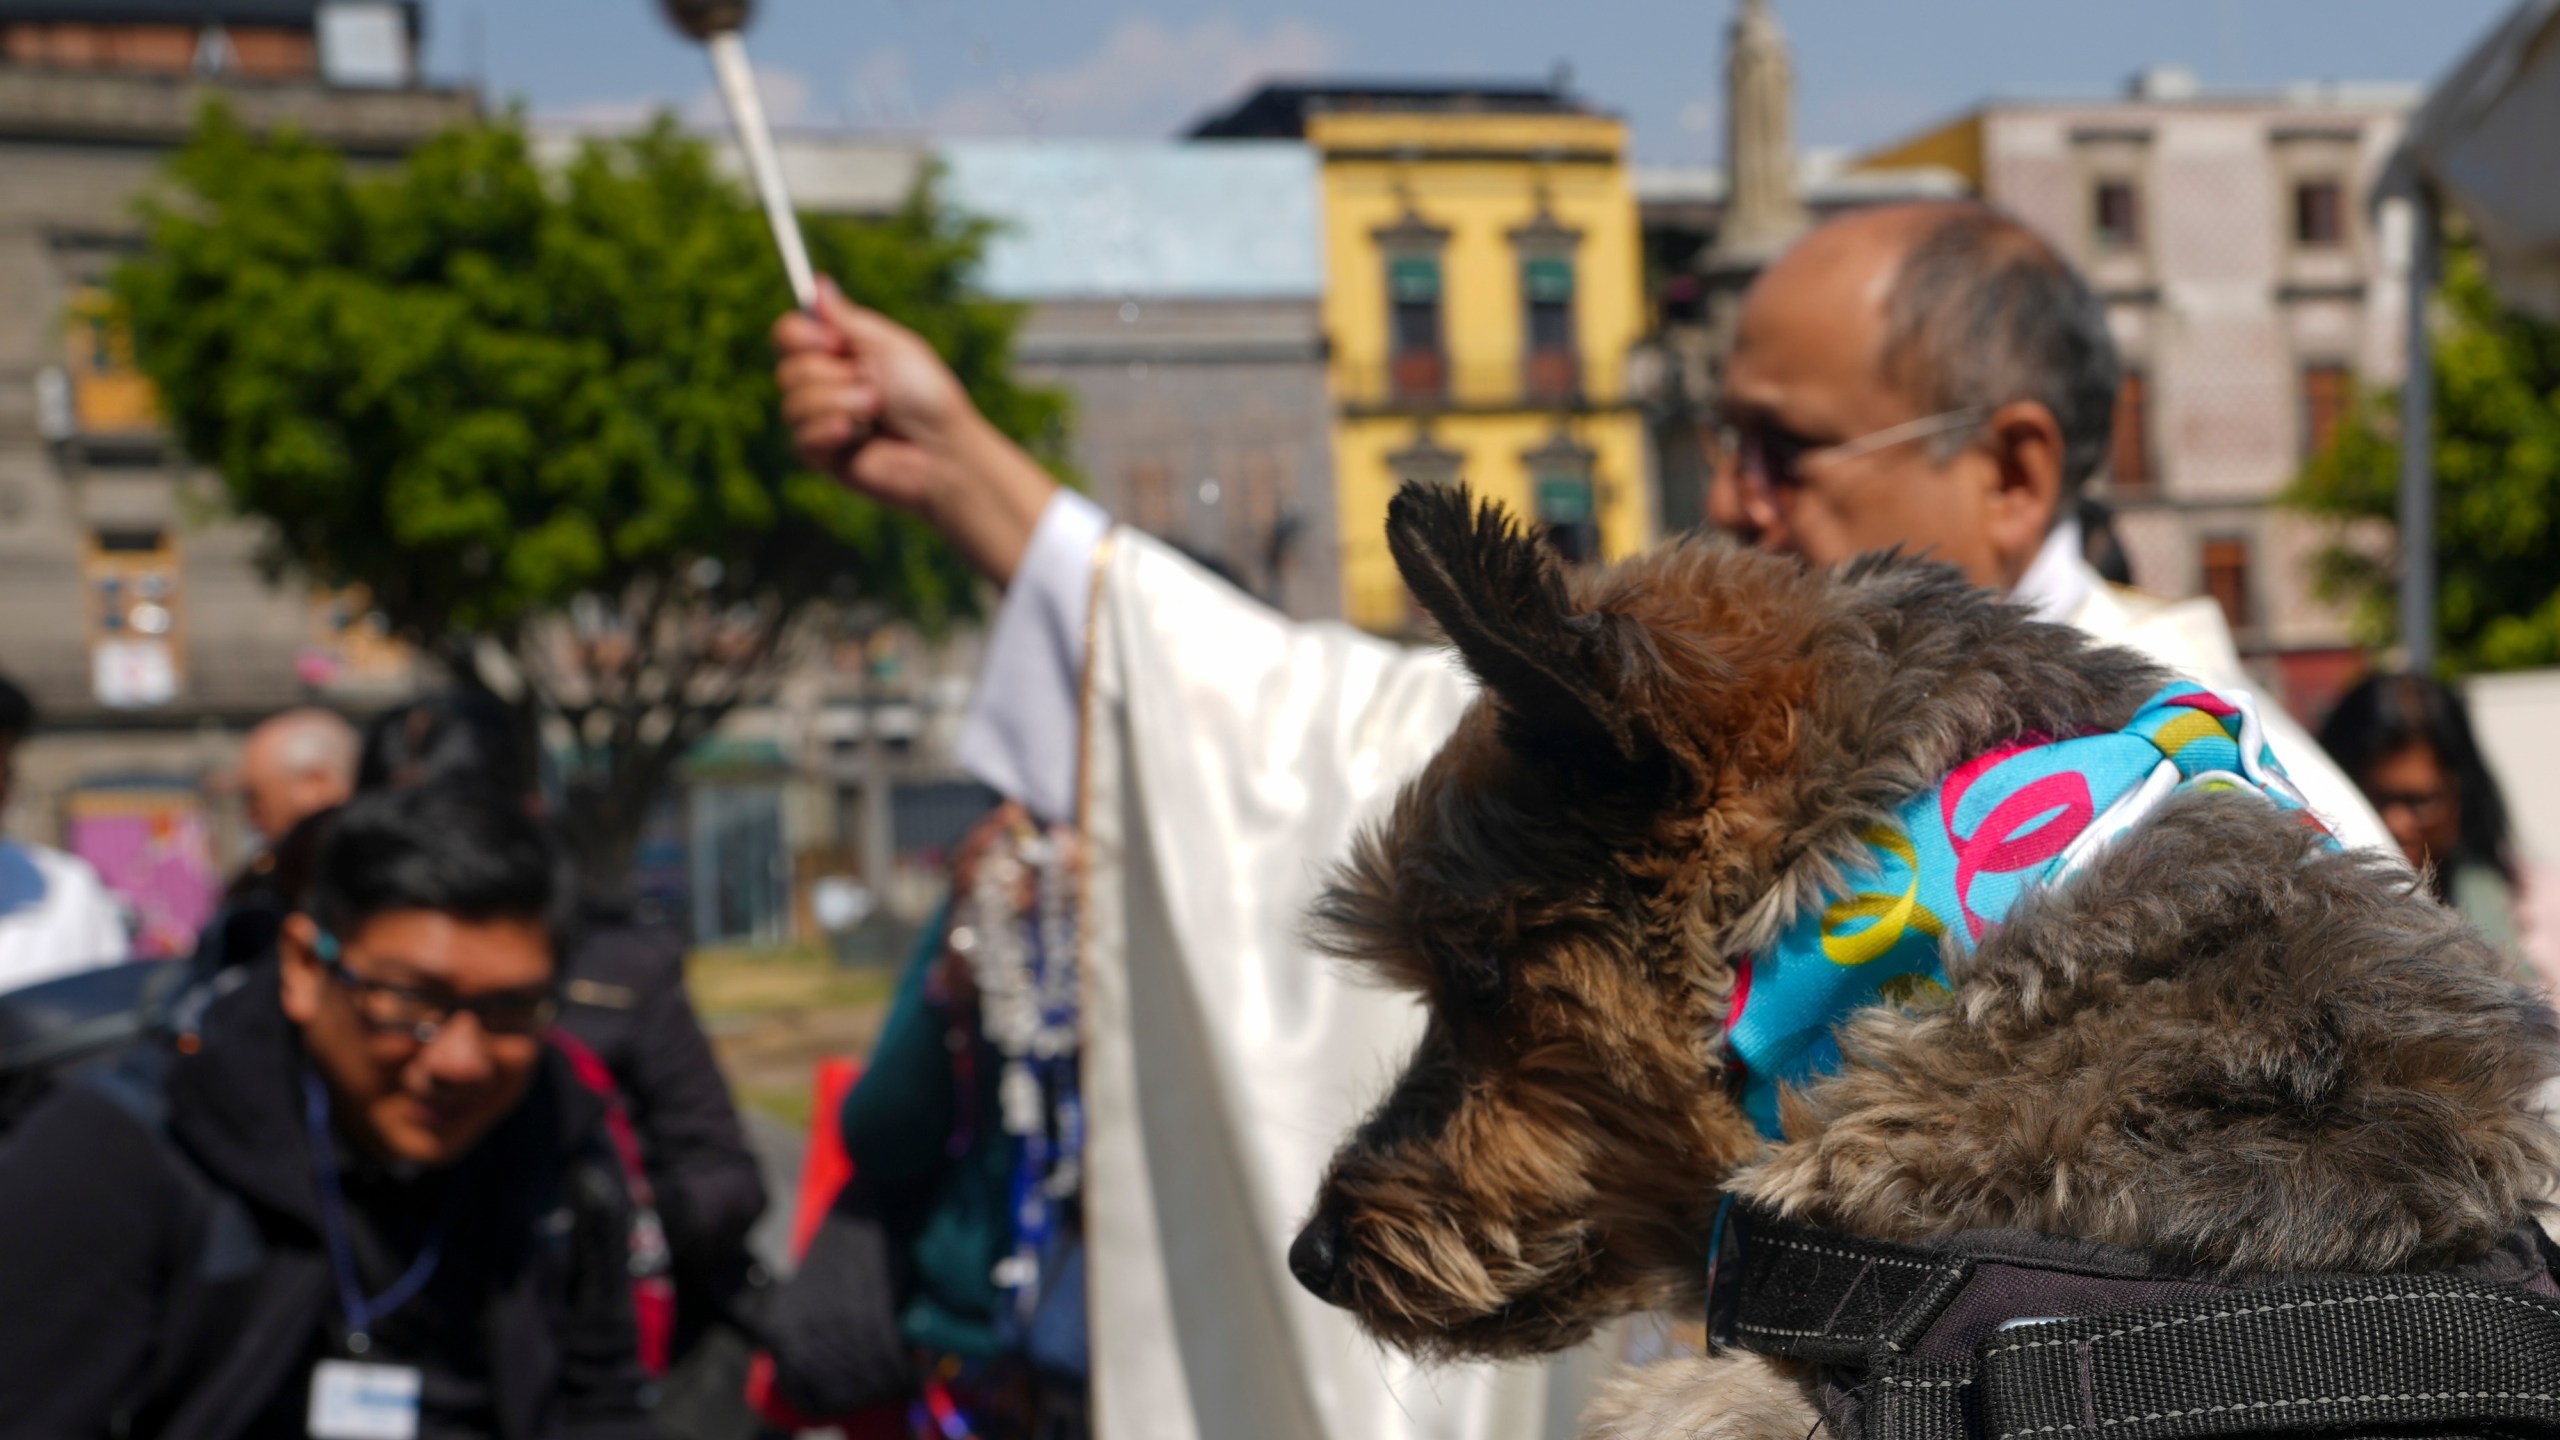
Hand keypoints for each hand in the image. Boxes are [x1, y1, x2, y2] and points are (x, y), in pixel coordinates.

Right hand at [775, 278, 1057, 584]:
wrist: (944, 451)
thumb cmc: (927, 396)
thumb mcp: (889, 346)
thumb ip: (847, 319)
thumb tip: (818, 284)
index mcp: (839, 353)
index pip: (788, 335)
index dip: (799, 334)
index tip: (832, 341)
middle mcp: (824, 385)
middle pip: (787, 369)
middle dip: (831, 375)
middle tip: (872, 385)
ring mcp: (820, 421)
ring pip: (793, 403)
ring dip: (840, 402)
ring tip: (876, 411)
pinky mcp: (821, 456)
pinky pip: (800, 437)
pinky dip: (831, 430)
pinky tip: (858, 436)